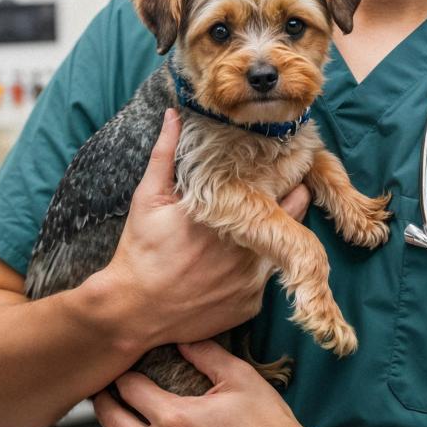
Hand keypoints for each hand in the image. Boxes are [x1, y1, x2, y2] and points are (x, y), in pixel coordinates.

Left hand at [94, 340, 313, 426]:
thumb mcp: (240, 378)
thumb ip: (206, 354)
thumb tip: (183, 339)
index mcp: (174, 418)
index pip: (128, 389)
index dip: (122, 374)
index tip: (123, 366)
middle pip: (112, 423)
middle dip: (105, 402)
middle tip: (104, 390)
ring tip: (127, 414)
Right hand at [95, 108, 310, 349]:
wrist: (132, 310)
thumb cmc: (140, 251)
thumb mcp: (148, 198)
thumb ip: (165, 154)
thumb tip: (174, 115)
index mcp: (231, 214)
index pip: (285, 187)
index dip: (287, 176)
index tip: (280, 169)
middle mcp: (251, 247)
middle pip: (294, 215)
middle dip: (287, 202)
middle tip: (268, 197)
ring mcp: (254, 280)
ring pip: (282, 249)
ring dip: (271, 238)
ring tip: (245, 233)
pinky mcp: (250, 305)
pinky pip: (264, 282)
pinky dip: (253, 272)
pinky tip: (228, 268)